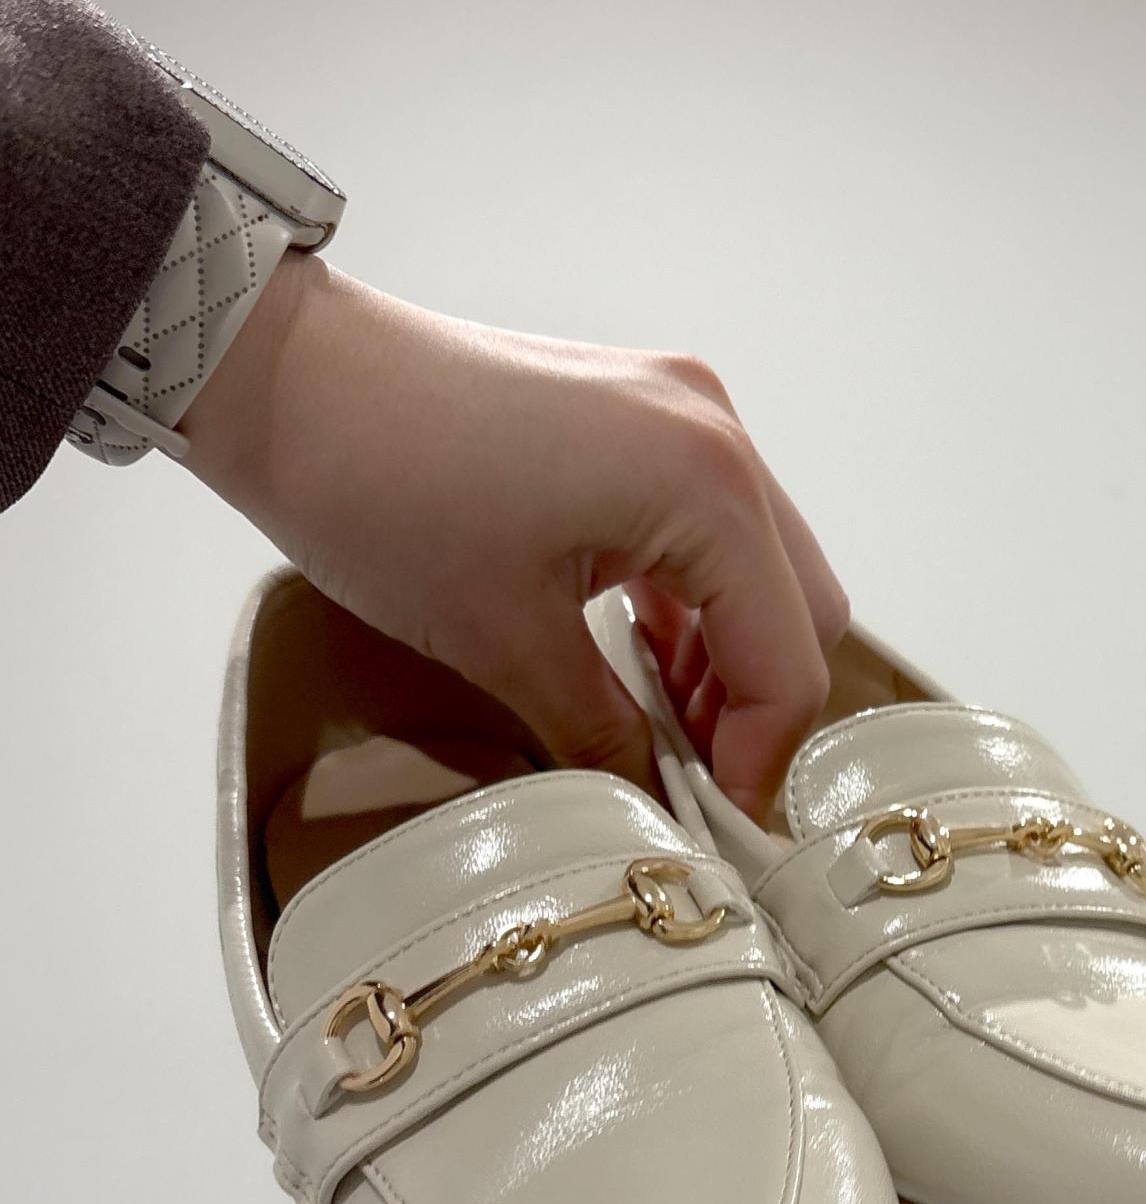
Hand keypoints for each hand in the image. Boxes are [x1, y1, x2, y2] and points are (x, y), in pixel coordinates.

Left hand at [182, 254, 846, 818]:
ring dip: (725, 657)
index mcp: (703, 483)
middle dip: (756, 706)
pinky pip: (706, 530)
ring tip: (658, 733)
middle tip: (693, 783)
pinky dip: (691, 604)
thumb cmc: (382, 491)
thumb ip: (604, 731)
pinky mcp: (639, 417)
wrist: (288, 380)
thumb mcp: (502, 642)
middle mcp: (716, 433)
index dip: (761, 758)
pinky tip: (638, 663)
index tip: (718, 824)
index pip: (787, 655)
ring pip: (758, 570)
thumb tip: (655, 803)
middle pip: (798, 606)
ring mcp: (681, 415)